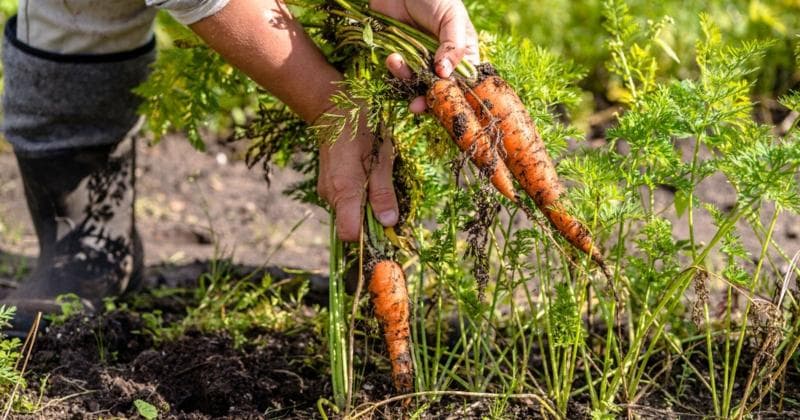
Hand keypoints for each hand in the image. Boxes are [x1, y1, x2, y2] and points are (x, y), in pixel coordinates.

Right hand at [317, 109, 398, 241]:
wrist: (334, 109)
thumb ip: (383, 193)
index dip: (368, 235)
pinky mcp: (326, 185)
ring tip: (376, 179)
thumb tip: (389, 222)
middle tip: (387, 196)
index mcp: (344, 191)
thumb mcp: (381, 159)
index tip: (385, 225)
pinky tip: (365, 176)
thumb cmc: (362, 130)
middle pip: (351, 224)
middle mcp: (330, 195)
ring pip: (348, 213)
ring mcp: (326, 190)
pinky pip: (344, 201)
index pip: (349, 234)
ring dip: (365, 205)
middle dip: (370, 219)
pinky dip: (357, 197)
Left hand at [370, 0, 479, 112]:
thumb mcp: (452, 17)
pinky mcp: (402, 59)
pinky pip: (399, 76)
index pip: (465, 84)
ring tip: (396, 61)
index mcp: (464, 54)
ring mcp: (421, 62)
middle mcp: (444, 63)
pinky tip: (392, 57)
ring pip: (417, 85)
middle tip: (417, 105)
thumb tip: (445, 75)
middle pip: (440, 91)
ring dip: (406, 79)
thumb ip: (453, 46)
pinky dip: (395, 71)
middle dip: (427, 99)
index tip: (444, 103)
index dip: (456, 97)